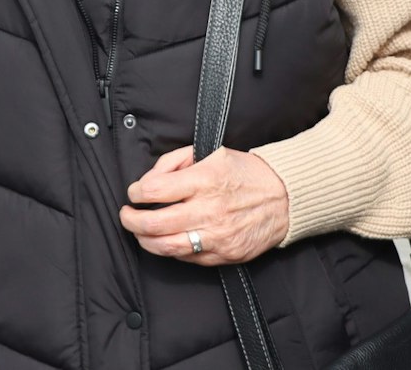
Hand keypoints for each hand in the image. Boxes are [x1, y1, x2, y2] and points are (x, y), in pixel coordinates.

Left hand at [119, 146, 288, 265]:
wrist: (284, 198)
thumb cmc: (246, 173)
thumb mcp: (212, 152)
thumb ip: (177, 161)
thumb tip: (150, 179)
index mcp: (205, 180)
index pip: (154, 190)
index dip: (136, 192)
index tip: (134, 193)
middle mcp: (209, 210)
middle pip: (154, 223)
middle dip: (131, 220)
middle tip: (126, 216)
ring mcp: (217, 236)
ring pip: (166, 246)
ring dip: (144, 240)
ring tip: (140, 232)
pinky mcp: (224, 254)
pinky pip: (187, 257)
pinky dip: (170, 250)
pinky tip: (166, 241)